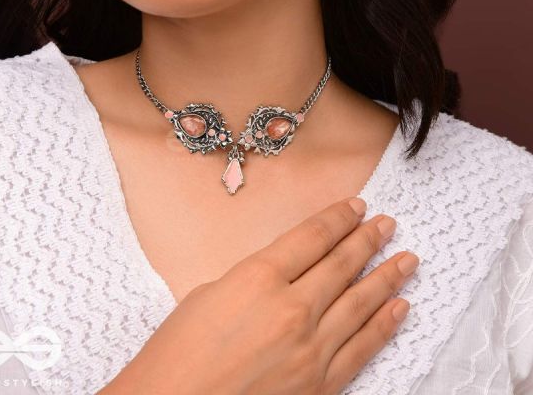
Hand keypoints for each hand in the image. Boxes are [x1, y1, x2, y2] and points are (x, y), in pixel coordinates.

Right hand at [108, 196, 417, 394]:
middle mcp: (291, 308)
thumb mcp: (209, 295)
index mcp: (259, 277)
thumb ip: (254, 280)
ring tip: (407, 258)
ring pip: (360, 302)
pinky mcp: (320, 385)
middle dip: (368, 240)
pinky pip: (362, 348)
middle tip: (388, 224)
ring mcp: (310, 349)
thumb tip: (284, 278)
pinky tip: (400, 307)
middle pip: (341, 264)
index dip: (338, 218)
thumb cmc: (177, 356)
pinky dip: (384, 325)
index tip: (357, 207)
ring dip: (387, 276)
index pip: (312, 237)